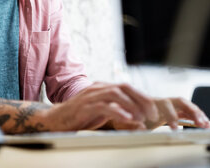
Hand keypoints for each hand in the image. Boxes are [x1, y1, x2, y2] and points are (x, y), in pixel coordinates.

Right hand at [43, 82, 161, 130]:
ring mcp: (89, 96)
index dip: (142, 97)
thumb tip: (140, 123)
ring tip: (140, 118)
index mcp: (102, 88)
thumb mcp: (103, 114)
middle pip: (123, 87)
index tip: (153, 111)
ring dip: (131, 105)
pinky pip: (103, 106)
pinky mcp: (83, 107)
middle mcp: (97, 88)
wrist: (56, 119)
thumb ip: (119, 114)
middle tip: (151, 114)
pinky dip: (117, 112)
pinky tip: (126, 118)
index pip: (126, 87)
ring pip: (114, 94)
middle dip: (141, 99)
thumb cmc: (80, 117)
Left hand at [111, 97, 209, 129]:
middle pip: (177, 101)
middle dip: (190, 111)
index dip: (171, 115)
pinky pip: (184, 110)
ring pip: (183, 105)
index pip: (163, 104)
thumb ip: (127, 120)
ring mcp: (163, 106)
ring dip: (195, 112)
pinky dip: (193, 115)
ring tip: (204, 123)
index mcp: (147, 101)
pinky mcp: (167, 111)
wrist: (114, 106)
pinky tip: (202, 123)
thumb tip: (139, 125)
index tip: (174, 127)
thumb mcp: (119, 116)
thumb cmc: (116, 111)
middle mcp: (157, 102)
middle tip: (197, 123)